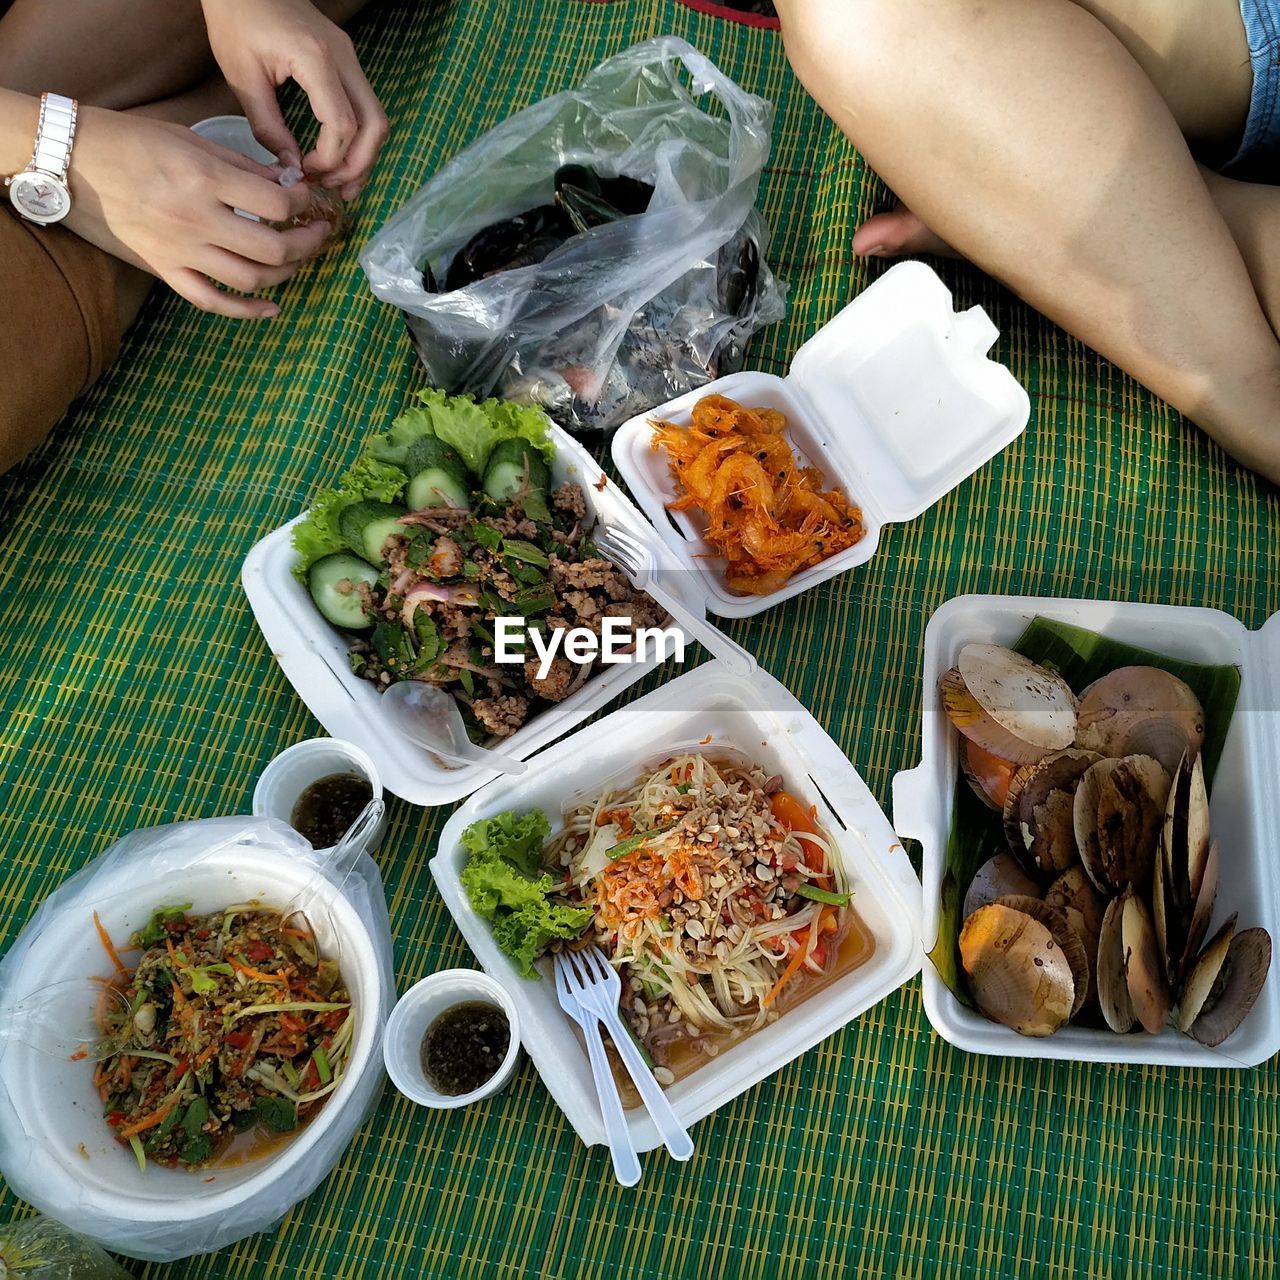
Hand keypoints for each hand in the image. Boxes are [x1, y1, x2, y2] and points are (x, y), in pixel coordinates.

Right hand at [65, 107, 333, 317]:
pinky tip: (272, 308)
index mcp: (204, 180)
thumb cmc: (129, 140)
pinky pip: (212, 302)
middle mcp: (196, 220)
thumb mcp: (189, 139)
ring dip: (285, 274)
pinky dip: (247, 311)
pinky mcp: (163, 269)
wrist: (68, 161)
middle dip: (307, 244)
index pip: (276, 205)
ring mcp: (179, 251)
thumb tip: (285, 185)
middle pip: (273, 250)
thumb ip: (240, 166)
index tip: (307, 200)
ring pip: (250, 280)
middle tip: (318, 233)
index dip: (303, 204)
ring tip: (297, 260)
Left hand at [201, 0, 388, 200]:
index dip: (329, 158)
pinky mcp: (348, 62)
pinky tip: (340, 157)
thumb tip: (291, 167)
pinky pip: (366, 108)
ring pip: (377, 120)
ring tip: (340, 181)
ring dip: (364, 156)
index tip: (306, 169)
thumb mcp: (242, 77)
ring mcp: (351, 58)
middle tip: (333, 187)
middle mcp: (344, 58)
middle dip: (358, 165)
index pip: (342, 125)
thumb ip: (268, 127)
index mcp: (315, 59)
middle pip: (374, 125)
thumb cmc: (237, 20)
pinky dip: (359, 139)